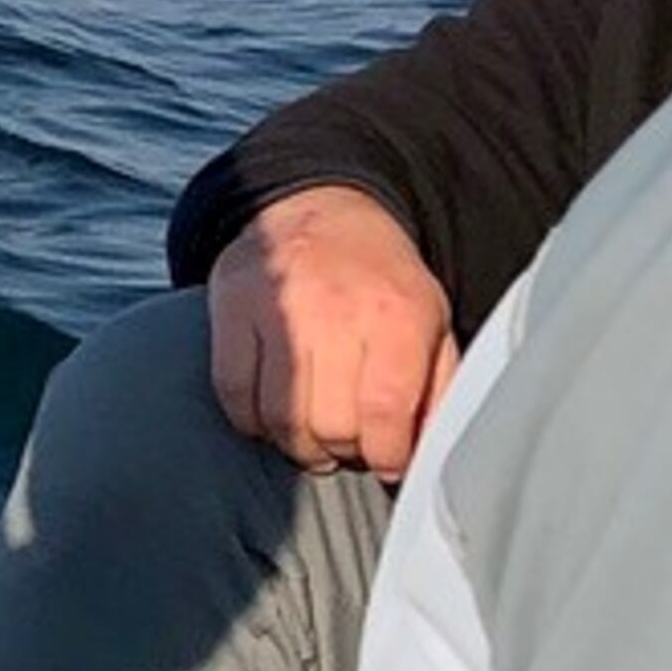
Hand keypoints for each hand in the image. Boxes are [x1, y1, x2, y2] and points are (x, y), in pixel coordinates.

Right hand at [203, 184, 455, 475]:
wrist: (323, 210)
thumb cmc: (381, 281)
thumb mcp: (432, 323)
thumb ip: (438, 389)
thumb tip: (428, 454)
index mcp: (398, 314)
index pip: (385, 414)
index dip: (387, 456)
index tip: (387, 461)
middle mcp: (337, 309)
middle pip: (330, 425)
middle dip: (343, 451)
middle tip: (349, 444)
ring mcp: (279, 307)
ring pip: (279, 418)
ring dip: (298, 445)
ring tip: (312, 437)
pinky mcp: (233, 307)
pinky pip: (233, 392)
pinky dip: (251, 420)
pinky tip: (272, 413)